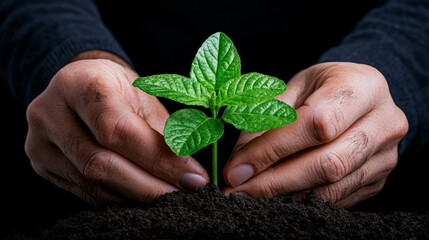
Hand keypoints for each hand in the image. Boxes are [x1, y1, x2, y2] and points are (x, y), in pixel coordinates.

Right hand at [25, 51, 208, 205]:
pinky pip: (85, 193)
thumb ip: (165, 134)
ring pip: (93, 185)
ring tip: (169, 198)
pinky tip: (142, 197)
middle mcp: (49, 112)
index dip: (156, 159)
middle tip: (185, 197)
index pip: (116, 129)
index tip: (192, 179)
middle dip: (149, 187)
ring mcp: (39, 142)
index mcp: (79, 83)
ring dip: (136, 197)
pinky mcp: (41, 165)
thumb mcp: (145, 98)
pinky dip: (119, 199)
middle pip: (100, 164)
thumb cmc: (120, 90)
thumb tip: (191, 176)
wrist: (81, 87)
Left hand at [223, 62, 407, 206]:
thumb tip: (238, 163)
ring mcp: (386, 155)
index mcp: (361, 86)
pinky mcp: (379, 179)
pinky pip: (336, 199)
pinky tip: (276, 195)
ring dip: (284, 196)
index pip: (315, 124)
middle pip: (327, 164)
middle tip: (237, 190)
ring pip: (331, 188)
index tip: (236, 169)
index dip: (272, 150)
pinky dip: (300, 201)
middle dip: (274, 182)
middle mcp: (383, 122)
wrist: (360, 96)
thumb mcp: (293, 87)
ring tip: (250, 194)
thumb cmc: (321, 87)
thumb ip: (265, 119)